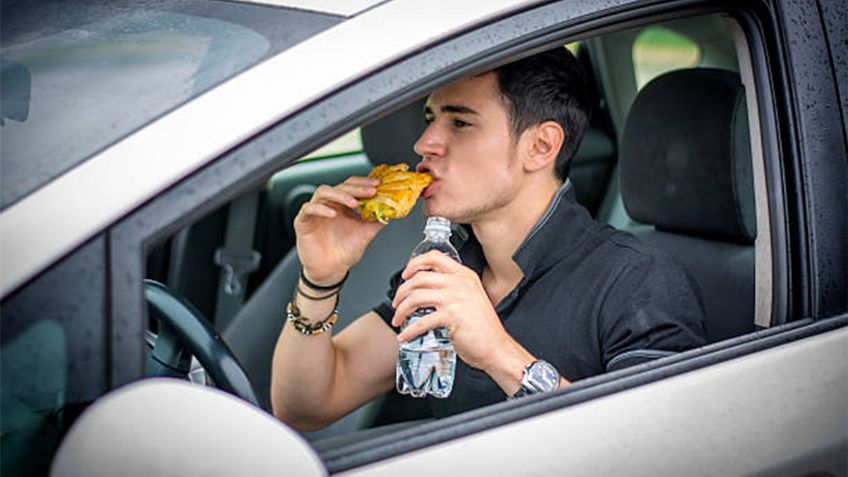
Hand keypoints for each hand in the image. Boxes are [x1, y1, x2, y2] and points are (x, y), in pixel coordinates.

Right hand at [294, 176, 383, 284]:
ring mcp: (315, 211)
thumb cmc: (344, 252)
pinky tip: (332, 213)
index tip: (377, 185)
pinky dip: (321, 209)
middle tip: (370, 191)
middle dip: (356, 188)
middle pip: (340, 186)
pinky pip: (308, 208)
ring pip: (323, 192)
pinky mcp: (303, 221)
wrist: (331, 271)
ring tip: (353, 202)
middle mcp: (329, 205)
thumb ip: (377, 221)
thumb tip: (392, 211)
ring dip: (340, 195)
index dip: (364, 183)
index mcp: (343, 205)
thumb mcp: (366, 234)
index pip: (352, 186)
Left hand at [390, 250, 510, 371]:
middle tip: (397, 302)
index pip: (435, 257)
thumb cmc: (485, 330)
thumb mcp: (471, 299)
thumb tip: (428, 291)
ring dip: (402, 309)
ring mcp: (456, 299)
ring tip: (398, 319)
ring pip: (417, 296)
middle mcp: (460, 283)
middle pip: (420, 277)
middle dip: (402, 291)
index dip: (415, 263)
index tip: (405, 274)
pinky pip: (421, 321)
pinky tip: (405, 336)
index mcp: (465, 276)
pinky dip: (409, 330)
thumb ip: (454, 290)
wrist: (497, 348)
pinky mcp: (452, 316)